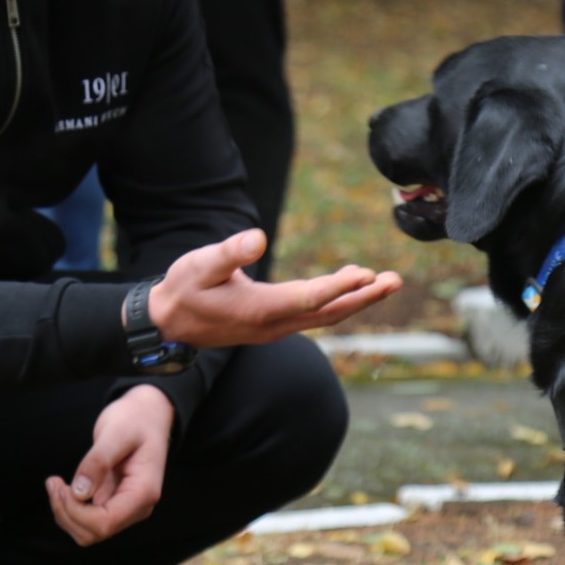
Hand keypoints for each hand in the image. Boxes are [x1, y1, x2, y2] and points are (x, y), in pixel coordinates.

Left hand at [45, 385, 172, 545]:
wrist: (147, 415)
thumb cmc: (135, 419)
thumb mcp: (116, 432)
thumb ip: (98, 461)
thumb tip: (79, 493)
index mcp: (144, 492)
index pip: (105, 523)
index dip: (76, 512)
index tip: (61, 485)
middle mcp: (137, 507)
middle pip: (94, 533)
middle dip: (66, 512)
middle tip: (53, 482)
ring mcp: (126, 508)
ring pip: (87, 532)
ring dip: (65, 513)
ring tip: (55, 483)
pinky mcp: (113, 504)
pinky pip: (86, 520)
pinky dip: (69, 509)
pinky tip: (63, 486)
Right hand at [149, 230, 401, 348]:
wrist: (170, 323)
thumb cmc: (183, 290)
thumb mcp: (198, 266)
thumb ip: (228, 253)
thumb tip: (258, 237)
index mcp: (259, 310)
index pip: (308, 299)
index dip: (338, 287)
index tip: (365, 274)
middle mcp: (274, 325)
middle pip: (328, 314)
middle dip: (364, 298)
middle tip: (395, 280)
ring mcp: (276, 328)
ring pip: (325, 316)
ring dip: (357, 300)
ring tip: (387, 282)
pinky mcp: (275, 324)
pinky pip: (315, 314)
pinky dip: (338, 300)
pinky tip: (352, 284)